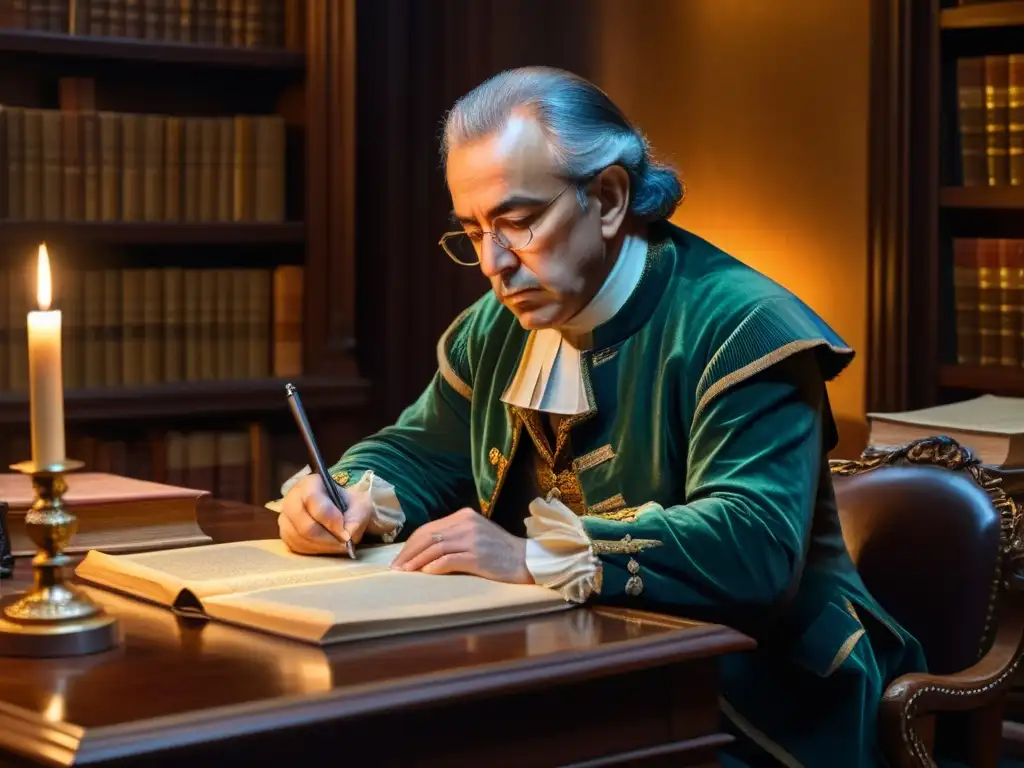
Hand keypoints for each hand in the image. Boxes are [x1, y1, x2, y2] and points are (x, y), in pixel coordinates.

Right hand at [278, 473, 374, 554]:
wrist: (341, 511)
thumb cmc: (349, 505)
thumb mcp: (360, 506)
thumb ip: (357, 518)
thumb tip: (345, 536)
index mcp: (309, 484)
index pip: (313, 501)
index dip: (331, 519)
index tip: (345, 530)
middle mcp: (291, 499)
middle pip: (305, 527)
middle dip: (328, 539)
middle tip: (343, 542)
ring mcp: (285, 518)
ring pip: (300, 540)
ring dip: (323, 547)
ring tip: (337, 544)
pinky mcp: (285, 535)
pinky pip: (296, 548)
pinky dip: (315, 550)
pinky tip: (326, 546)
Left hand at [390, 507, 533, 583]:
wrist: (526, 560)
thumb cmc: (499, 551)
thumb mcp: (475, 535)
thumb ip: (453, 537)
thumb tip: (424, 551)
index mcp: (464, 516)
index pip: (429, 528)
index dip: (411, 544)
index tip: (399, 558)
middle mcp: (466, 523)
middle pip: (428, 537)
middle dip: (409, 553)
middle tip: (396, 568)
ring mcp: (473, 539)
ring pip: (435, 548)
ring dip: (417, 562)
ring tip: (405, 573)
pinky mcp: (478, 555)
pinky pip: (449, 560)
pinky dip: (434, 567)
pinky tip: (425, 574)